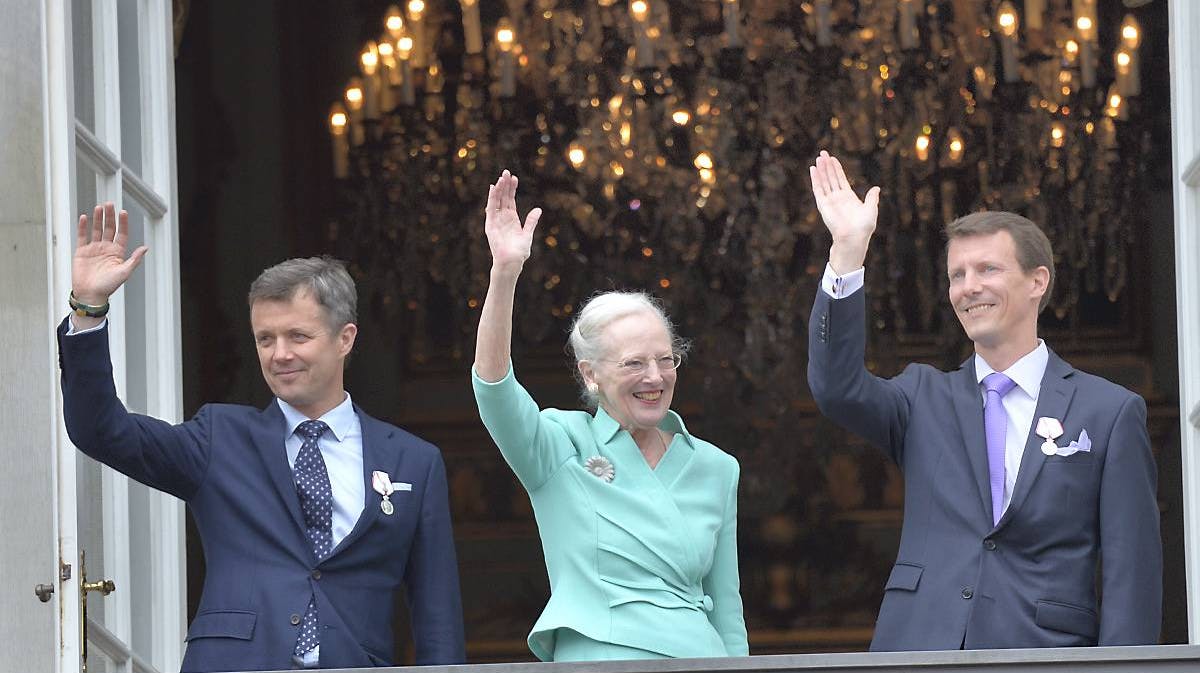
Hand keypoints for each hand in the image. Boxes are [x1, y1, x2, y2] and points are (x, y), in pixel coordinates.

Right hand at [72, 202, 147, 304]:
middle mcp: (106, 248)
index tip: (123, 212)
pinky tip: (84, 217)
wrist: (90, 295)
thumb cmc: (108, 286)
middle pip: (109, 228)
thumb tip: (145, 248)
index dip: (123, 223)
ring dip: (98, 219)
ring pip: (96, 230)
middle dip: (110, 217)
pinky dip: (83, 227)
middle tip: (110, 204)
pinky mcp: (82, 251)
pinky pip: (82, 236)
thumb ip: (134, 259)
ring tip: (99, 207)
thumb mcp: (124, 272)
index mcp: (118, 253)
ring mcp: (94, 249)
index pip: (122, 234)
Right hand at [484, 170, 541, 273]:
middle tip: (506, 172)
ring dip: (499, 189)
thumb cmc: (519, 252)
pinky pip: (491, 208)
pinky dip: (492, 198)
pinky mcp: (490, 224)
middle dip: (505, 185)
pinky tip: (493, 188)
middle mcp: (503, 218)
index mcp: (512, 219)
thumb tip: (538, 209)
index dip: (512, 189)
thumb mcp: (528, 234)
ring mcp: (496, 220)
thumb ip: (531, 221)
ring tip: (502, 177)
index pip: (511, 200)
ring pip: (497, 201)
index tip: (515, 178)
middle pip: (503, 198)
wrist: (511, 262)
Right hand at [809, 151, 880, 273]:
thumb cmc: (864, 227)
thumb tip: (876, 188)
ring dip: (821, 170)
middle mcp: (837, 197)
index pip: (840, 179)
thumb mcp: (871, 209)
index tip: (833, 158)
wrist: (853, 238)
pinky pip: (818, 189)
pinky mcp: (823, 204)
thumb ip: (871, 198)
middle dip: (827, 166)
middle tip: (823, 153)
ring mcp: (829, 200)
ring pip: (824, 181)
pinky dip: (815, 179)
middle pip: (830, 178)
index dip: (836, 168)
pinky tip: (813, 169)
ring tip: (818, 157)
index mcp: (848, 197)